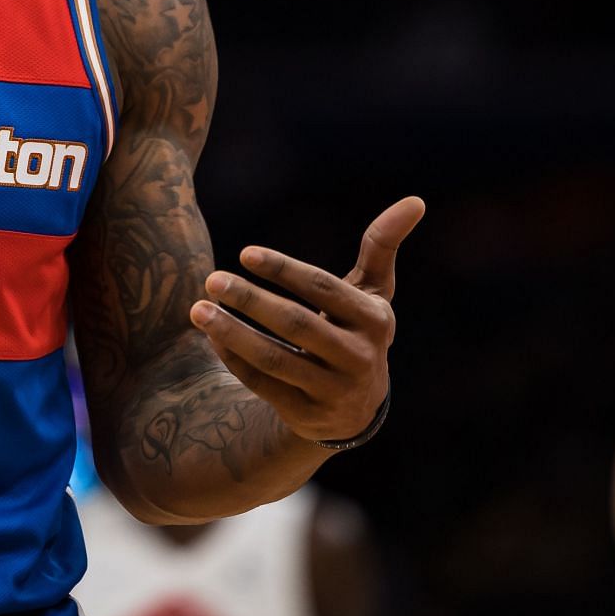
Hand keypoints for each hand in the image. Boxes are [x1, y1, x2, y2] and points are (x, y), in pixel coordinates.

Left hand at [188, 195, 423, 442]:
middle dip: (250, 300)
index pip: (323, 289)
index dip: (284, 269)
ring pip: (274, 359)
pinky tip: (211, 336)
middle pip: (296, 324)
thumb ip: (383, 246)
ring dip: (231, 333)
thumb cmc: (356, 329)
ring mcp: (333, 390)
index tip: (245, 253)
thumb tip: (415, 200)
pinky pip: (262, 385)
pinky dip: (234, 359)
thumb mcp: (374, 292)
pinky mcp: (307, 415)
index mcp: (375, 320)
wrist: (356, 407)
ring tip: (198, 309)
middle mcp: (359, 357)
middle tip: (211, 279)